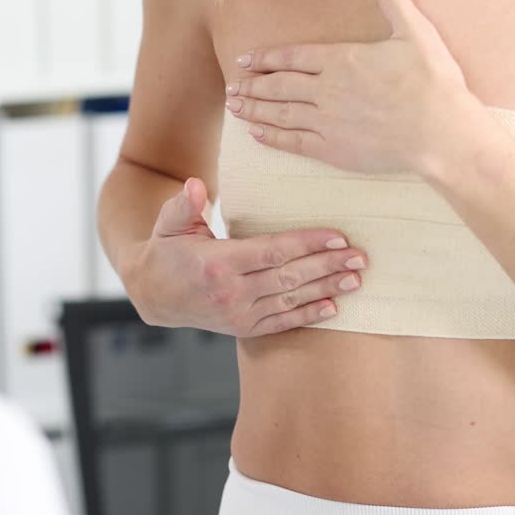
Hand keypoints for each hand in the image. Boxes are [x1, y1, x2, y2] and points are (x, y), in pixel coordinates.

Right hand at [124, 178, 366, 336]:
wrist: (153, 295)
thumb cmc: (166, 251)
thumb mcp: (169, 223)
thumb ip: (183, 204)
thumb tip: (194, 185)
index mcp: (217, 262)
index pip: (272, 251)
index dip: (307, 244)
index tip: (337, 236)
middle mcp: (230, 292)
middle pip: (289, 277)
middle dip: (327, 266)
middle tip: (361, 256)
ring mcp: (237, 314)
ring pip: (290, 301)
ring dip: (326, 289)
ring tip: (356, 279)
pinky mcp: (243, 329)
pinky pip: (281, 323)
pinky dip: (308, 316)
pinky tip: (333, 307)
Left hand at [226, 0, 472, 175]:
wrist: (441, 132)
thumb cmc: (432, 81)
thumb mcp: (414, 31)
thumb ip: (392, 1)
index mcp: (342, 60)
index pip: (292, 57)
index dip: (266, 59)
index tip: (246, 60)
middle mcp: (327, 91)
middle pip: (279, 86)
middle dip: (252, 86)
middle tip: (232, 87)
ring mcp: (328, 122)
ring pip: (280, 114)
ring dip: (255, 110)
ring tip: (236, 108)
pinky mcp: (334, 150)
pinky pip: (294, 143)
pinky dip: (273, 138)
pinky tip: (258, 134)